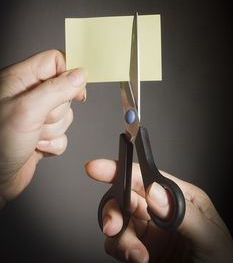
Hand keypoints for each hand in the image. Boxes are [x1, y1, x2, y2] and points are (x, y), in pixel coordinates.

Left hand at [0, 50, 86, 207]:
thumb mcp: (27, 110)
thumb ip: (56, 89)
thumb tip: (80, 75)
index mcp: (20, 79)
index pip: (55, 61)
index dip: (69, 73)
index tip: (74, 90)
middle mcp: (29, 95)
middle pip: (65, 90)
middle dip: (57, 111)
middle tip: (38, 120)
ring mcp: (35, 116)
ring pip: (66, 115)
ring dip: (53, 130)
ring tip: (33, 136)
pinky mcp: (41, 135)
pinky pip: (63, 135)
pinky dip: (53, 144)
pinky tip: (36, 147)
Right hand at [85, 159, 232, 262]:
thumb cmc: (221, 260)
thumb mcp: (208, 235)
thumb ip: (181, 213)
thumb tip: (154, 192)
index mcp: (178, 197)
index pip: (146, 176)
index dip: (120, 168)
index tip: (97, 168)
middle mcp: (159, 210)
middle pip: (125, 197)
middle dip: (114, 209)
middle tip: (112, 225)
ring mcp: (148, 231)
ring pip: (117, 221)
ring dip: (120, 237)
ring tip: (136, 254)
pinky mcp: (138, 251)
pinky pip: (116, 244)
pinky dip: (121, 251)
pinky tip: (139, 259)